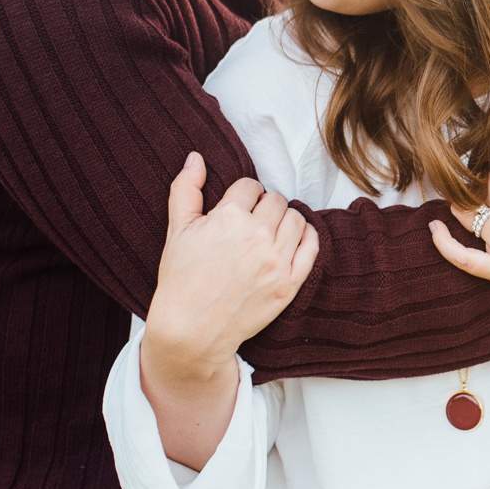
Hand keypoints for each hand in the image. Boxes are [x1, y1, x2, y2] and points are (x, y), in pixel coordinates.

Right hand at [144, 153, 318, 385]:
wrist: (192, 330)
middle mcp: (257, 236)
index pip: (250, 186)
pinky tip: (291, 240)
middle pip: (276, 200)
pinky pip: (312, 245)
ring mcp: (276, 261)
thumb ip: (186, 190)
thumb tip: (195, 158)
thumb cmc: (181, 279)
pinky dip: (306, 237)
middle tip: (250, 223)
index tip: (235, 209)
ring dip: (284, 220)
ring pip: (296, 219)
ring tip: (268, 233)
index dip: (241, 195)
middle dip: (263, 207)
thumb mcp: (177, 231)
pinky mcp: (290, 283)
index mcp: (229, 218)